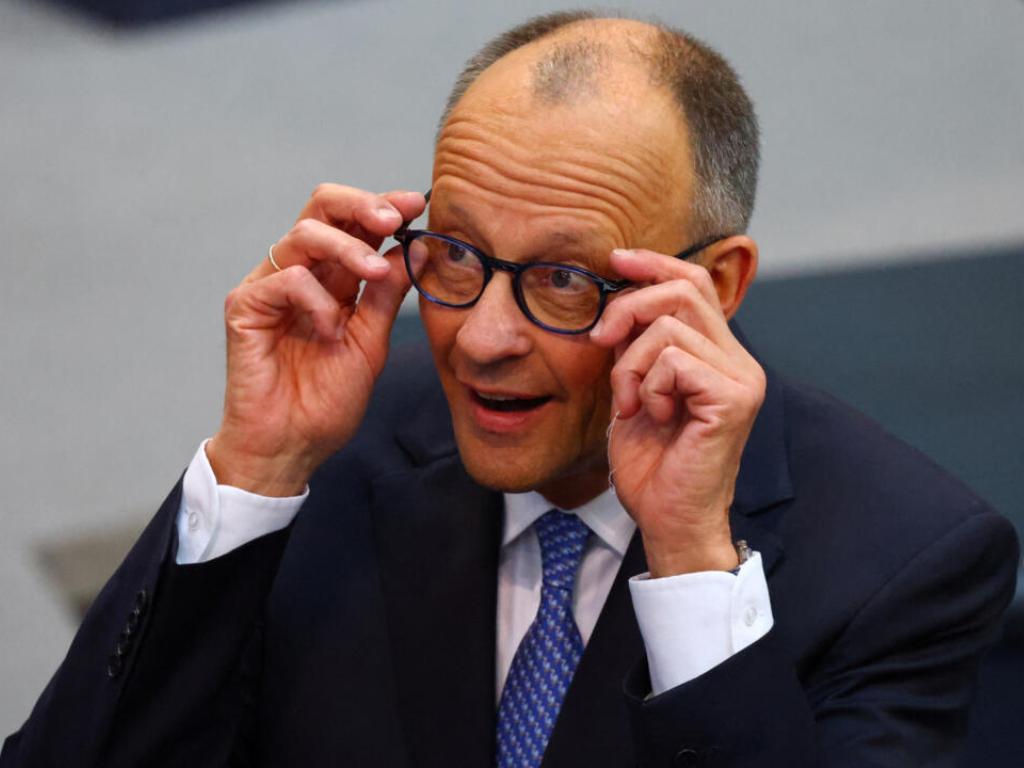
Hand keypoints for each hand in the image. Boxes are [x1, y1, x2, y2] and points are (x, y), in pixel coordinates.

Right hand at [207, 184, 425, 495]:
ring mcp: (269, 287)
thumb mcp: (371, 342)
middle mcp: (299, 274)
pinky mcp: (245, 307)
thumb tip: (417, 250)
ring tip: (374, 274)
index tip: (417, 204)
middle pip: (321, 209)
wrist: (291, 446)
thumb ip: (388, 295)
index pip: (354, 224)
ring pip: (304, 234)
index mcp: (331, 280)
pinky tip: (327, 330)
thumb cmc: (325, 402)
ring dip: (348, 248)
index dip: (384, 206)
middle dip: (362, 206)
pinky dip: (316, 299)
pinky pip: (285, 279)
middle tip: (394, 219)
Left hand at [590, 248, 765, 576]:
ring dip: (630, 366)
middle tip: (600, 341)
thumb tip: (618, 300)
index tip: (614, 260)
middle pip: (684, 291)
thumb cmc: (652, 464)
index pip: (694, 285)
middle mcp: (740, 361)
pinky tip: (651, 417)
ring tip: (632, 404)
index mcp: (720, 356)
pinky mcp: (733, 398)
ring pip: (669, 327)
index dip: (654, 264)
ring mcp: (742, 378)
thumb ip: (636, 347)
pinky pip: (673, 360)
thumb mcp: (634, 390)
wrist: (667, 519)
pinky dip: (647, 386)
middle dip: (628, 308)